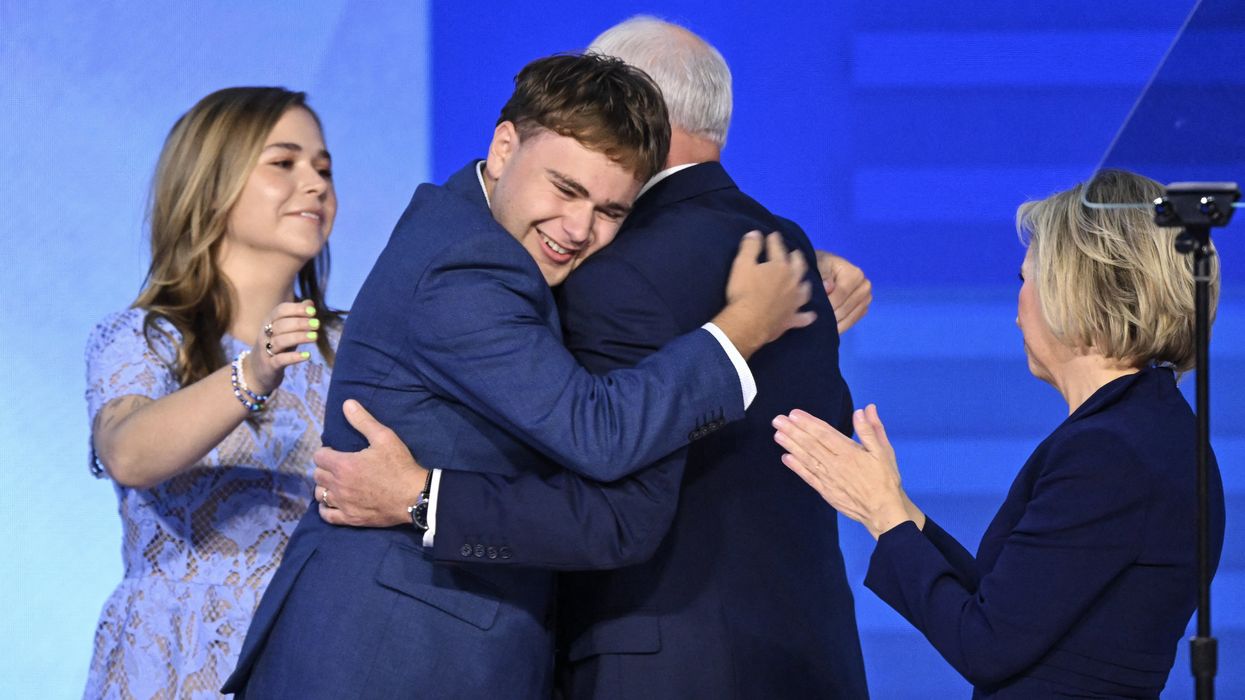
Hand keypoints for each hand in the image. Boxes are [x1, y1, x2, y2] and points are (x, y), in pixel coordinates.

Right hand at [245, 300, 319, 395]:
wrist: (257, 371)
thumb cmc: (276, 346)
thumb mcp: (286, 331)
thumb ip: (297, 317)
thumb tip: (309, 303)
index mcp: (269, 322)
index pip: (280, 311)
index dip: (296, 309)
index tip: (312, 311)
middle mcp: (265, 334)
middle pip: (281, 325)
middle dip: (300, 323)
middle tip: (317, 324)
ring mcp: (265, 350)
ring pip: (280, 341)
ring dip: (298, 337)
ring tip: (315, 336)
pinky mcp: (269, 366)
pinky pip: (280, 360)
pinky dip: (294, 357)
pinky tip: (307, 355)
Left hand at [315, 399, 429, 527]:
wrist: (413, 496)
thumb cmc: (399, 465)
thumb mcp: (384, 437)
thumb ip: (363, 421)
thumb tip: (347, 403)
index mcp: (343, 464)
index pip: (319, 456)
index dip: (326, 452)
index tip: (336, 452)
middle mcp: (338, 485)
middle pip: (317, 475)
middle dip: (325, 468)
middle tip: (338, 466)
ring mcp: (342, 504)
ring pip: (320, 494)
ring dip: (324, 487)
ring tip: (336, 483)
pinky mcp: (350, 518)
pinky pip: (327, 515)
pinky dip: (325, 508)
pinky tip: (332, 503)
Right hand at [713, 231, 815, 358]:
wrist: (748, 322)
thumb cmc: (744, 292)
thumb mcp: (742, 264)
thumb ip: (750, 247)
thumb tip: (756, 233)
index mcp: (780, 266)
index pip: (778, 248)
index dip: (774, 240)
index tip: (773, 235)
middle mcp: (792, 282)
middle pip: (798, 266)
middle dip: (797, 257)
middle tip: (795, 253)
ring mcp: (794, 302)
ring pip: (805, 290)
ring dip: (805, 284)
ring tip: (804, 281)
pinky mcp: (792, 319)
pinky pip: (804, 317)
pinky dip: (808, 316)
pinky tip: (812, 315)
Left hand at [772, 404, 922, 538]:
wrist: (883, 511)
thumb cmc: (885, 480)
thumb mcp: (884, 451)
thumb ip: (871, 430)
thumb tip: (864, 410)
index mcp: (849, 452)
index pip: (824, 433)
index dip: (808, 423)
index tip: (794, 414)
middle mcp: (835, 464)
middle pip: (811, 444)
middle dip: (793, 431)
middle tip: (778, 420)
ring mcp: (828, 478)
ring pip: (806, 458)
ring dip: (791, 445)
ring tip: (778, 434)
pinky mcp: (825, 491)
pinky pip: (808, 476)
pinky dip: (796, 467)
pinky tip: (786, 458)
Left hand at [814, 250, 871, 333]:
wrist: (827, 269)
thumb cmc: (822, 266)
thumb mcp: (820, 264)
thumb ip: (823, 273)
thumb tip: (828, 287)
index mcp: (856, 274)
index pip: (841, 293)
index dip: (828, 303)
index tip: (815, 310)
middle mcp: (865, 286)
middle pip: (846, 308)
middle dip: (830, 315)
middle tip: (815, 322)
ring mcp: (866, 298)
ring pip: (850, 317)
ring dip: (835, 324)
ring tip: (821, 327)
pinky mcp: (864, 308)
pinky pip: (853, 321)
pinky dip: (841, 326)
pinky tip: (830, 329)